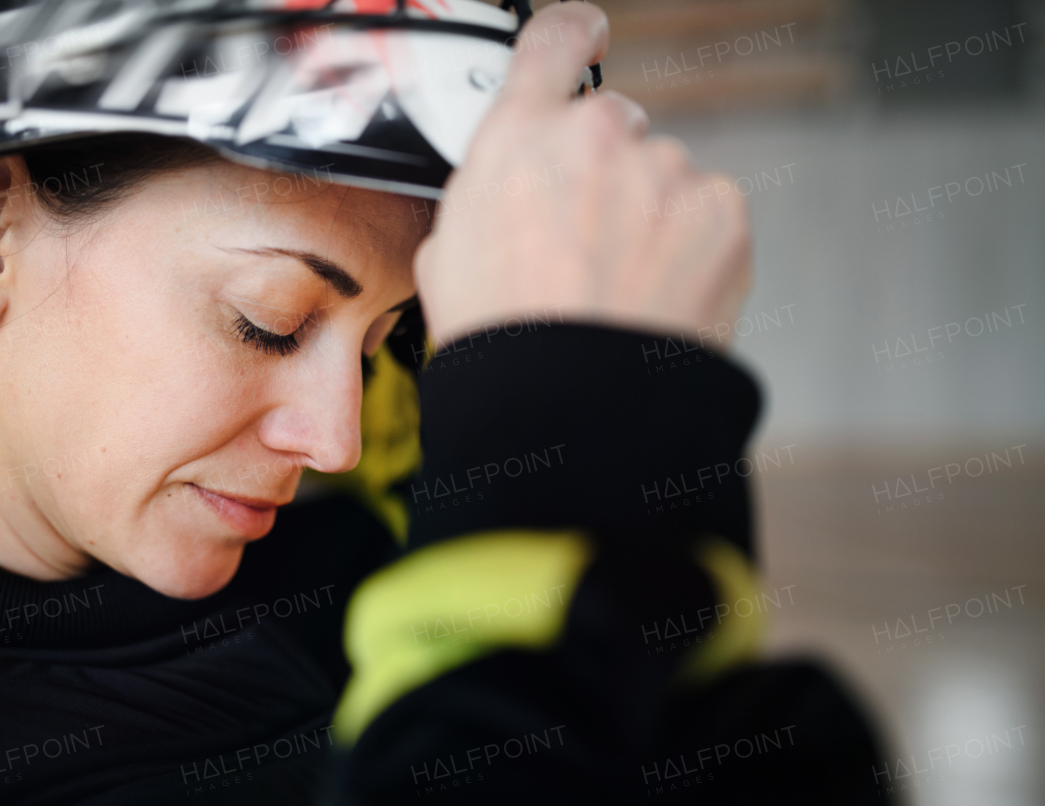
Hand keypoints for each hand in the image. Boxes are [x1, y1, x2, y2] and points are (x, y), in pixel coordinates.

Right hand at [413, 2, 750, 350]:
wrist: (571, 407)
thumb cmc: (502, 344)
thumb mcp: (446, 259)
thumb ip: (484, 201)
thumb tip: (503, 203)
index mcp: (518, 139)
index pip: (551, 44)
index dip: (569, 36)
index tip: (584, 33)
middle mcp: (596, 137)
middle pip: (612, 127)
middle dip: (604, 173)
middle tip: (585, 244)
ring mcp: (665, 171)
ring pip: (661, 177)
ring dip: (648, 217)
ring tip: (621, 290)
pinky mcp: (721, 212)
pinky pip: (705, 213)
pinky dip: (691, 248)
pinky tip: (659, 297)